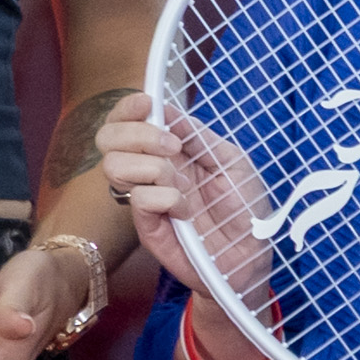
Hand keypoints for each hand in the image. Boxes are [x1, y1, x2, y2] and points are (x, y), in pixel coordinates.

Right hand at [98, 106, 267, 306]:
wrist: (252, 255)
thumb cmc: (245, 207)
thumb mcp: (231, 161)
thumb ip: (199, 136)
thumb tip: (168, 110)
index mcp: (167, 150)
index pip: (126, 121)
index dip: (127, 108)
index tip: (148, 104)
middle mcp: (149, 171)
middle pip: (107, 138)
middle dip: (136, 133)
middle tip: (173, 147)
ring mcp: (145, 199)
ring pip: (114, 167)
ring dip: (153, 167)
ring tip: (183, 183)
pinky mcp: (147, 227)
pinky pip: (137, 199)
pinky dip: (165, 197)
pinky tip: (186, 209)